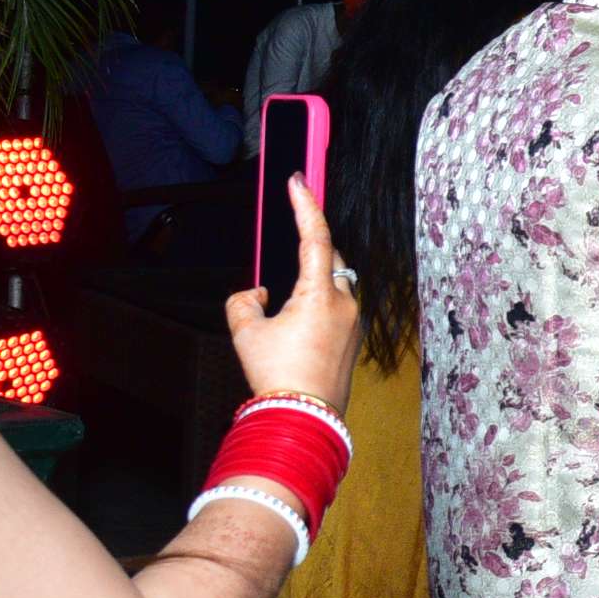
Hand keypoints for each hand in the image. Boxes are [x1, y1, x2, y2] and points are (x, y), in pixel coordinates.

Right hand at [227, 175, 360, 410]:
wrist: (305, 416)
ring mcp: (354, 322)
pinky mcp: (354, 339)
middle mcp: (345, 303)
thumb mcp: (246, 332)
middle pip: (331, 257)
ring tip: (287, 297)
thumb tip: (258, 293)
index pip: (316, 236)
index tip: (298, 180)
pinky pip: (339, 307)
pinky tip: (298, 322)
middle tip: (293, 229)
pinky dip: (319, 302)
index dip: (306, 204)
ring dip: (314, 278)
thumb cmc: (278, 375)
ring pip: (336, 283)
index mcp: (320, 294)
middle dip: (311, 244)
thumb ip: (244, 301)